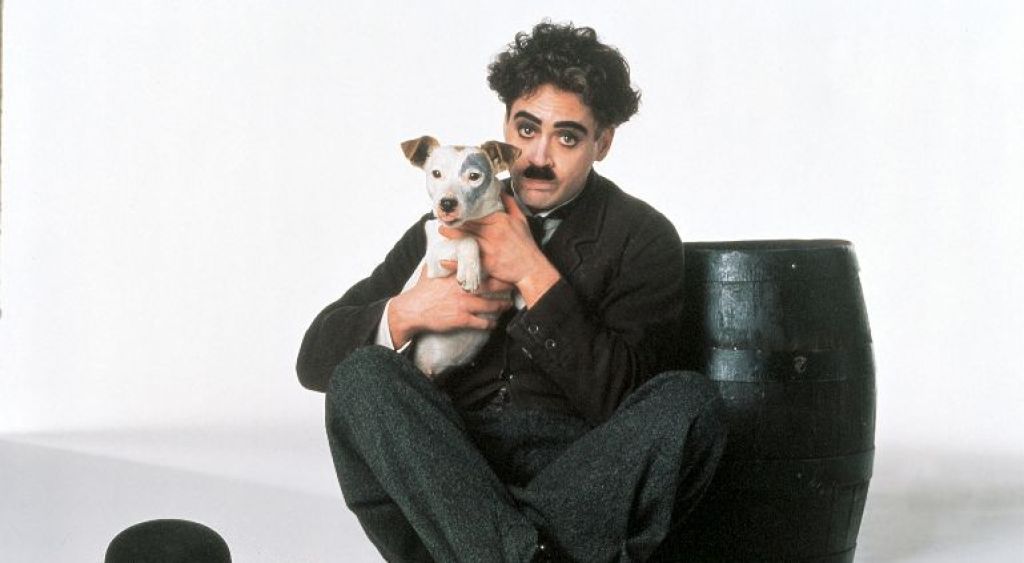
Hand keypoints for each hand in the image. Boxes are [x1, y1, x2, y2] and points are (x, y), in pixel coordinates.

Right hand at [388, 264, 514, 347]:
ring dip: (501, 307)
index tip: (505, 268)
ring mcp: (463, 304)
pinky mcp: (461, 319)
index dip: (496, 269)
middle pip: (491, 287)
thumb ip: (442, 262)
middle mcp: (463, 289)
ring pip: (490, 306)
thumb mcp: (431, 271)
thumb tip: (442, 249)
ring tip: (508, 306)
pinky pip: (481, 322)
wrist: (412, 310)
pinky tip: (494, 324)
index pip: (481, 269)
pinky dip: (490, 324)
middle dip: (505, 287)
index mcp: (457, 275)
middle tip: (514, 286)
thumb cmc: (421, 291)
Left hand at [440, 192, 560, 306]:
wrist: (531, 268)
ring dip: (451, 234)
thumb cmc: (526, 245)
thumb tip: (501, 191)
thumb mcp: (521, 221)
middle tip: (444, 218)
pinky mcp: (487, 263)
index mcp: (501, 220)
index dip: (465, 209)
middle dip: (455, 220)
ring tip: (442, 230)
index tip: (456, 207)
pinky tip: (444, 259)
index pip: (478, 212)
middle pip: (469, 224)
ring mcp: (490, 248)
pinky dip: (455, 261)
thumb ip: (511, 204)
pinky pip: (468, 259)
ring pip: (466, 238)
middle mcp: (494, 233)